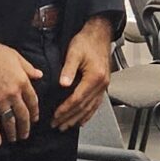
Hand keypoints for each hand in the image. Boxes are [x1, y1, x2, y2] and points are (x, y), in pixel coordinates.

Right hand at [0, 43, 41, 144]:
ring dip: (12, 132)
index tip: (34, 119)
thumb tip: (40, 75)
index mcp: (23, 82)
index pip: (32, 101)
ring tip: (14, 139)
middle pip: (22, 115)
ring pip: (9, 121)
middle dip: (25, 127)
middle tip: (25, 135)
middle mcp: (13, 94)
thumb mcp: (17, 57)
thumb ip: (29, 68)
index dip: (34, 112)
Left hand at [51, 16, 116, 131]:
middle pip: (84, 107)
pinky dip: (88, 113)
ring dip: (78, 118)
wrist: (99, 34)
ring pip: (90, 108)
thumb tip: (63, 84)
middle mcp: (101, 84)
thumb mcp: (74, 52)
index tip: (55, 116)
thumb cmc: (86, 41)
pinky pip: (96, 104)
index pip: (77, 99)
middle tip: (57, 125)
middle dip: (69, 118)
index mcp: (94, 77)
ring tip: (66, 126)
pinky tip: (82, 119)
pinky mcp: (103, 85)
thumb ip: (68, 69)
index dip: (66, 109)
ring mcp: (104, 86)